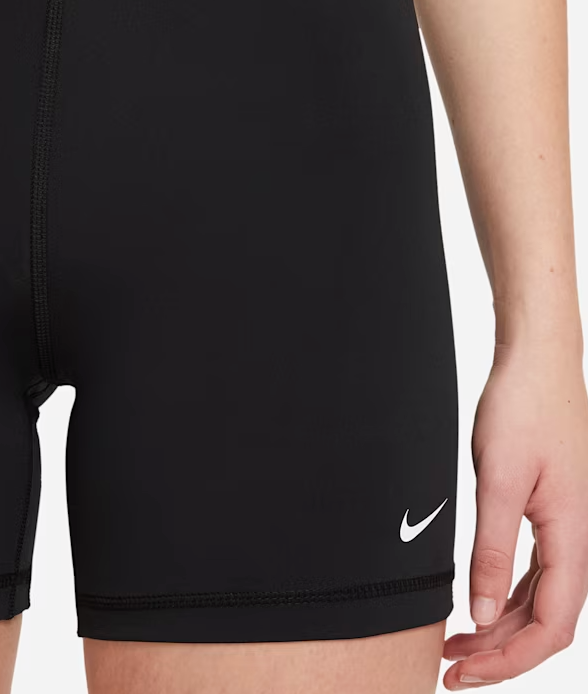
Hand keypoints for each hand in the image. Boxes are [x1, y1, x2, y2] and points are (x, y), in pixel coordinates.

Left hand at [443, 339, 587, 688]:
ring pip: (539, 600)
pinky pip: (533, 573)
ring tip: (453, 645)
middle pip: (546, 622)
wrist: (538, 363)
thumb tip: (480, 613)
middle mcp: (577, 540)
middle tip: (450, 668)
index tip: (464, 672)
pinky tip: (475, 604)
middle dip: (501, 654)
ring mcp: (566, 529)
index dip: (509, 660)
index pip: (550, 626)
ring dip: (499, 628)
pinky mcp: (550, 514)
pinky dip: (503, 596)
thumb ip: (491, 549)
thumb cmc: (523, 410)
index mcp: (573, 538)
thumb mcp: (498, 480)